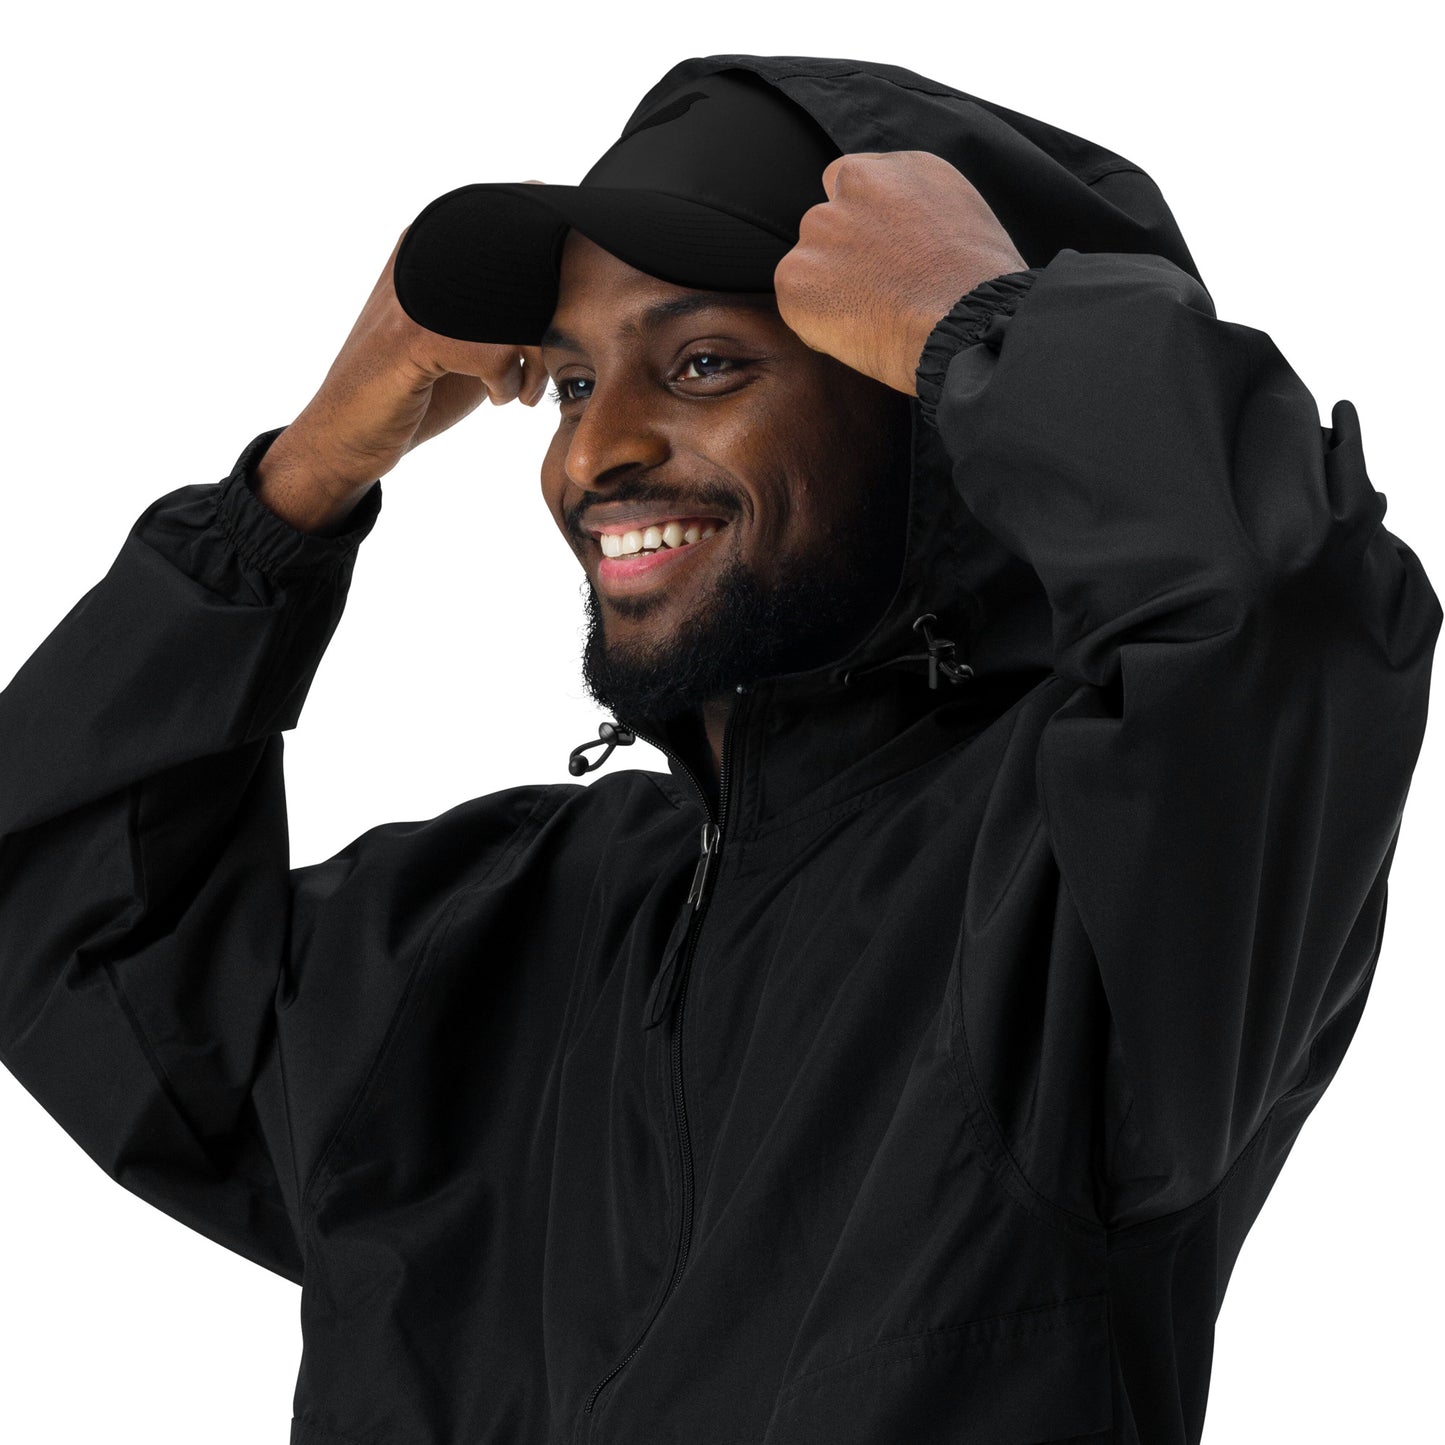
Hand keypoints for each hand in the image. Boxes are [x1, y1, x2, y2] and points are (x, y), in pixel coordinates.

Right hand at [260, 217, 550, 499]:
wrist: (348, 436)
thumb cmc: (416, 389)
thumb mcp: (473, 337)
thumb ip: (511, 307)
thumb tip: (572, 290)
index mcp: (437, 240)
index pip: (520, 226)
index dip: (553, 278)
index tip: (552, 332)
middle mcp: (424, 252)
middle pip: (528, 269)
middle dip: (548, 326)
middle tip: (538, 371)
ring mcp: (417, 294)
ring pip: (519, 312)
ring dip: (534, 360)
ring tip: (521, 388)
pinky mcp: (412, 339)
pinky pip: (496, 352)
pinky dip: (507, 382)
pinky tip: (497, 397)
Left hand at [773, 151, 1027, 394]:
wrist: (966, 321)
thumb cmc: (981, 285)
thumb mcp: (964, 217)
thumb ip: (917, 209)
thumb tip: (901, 234)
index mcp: (897, 166)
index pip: (851, 182)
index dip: (862, 223)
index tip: (878, 254)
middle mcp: (854, 185)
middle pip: (825, 222)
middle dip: (842, 256)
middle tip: (876, 294)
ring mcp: (820, 229)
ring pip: (809, 263)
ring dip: (828, 288)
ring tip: (873, 317)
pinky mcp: (796, 277)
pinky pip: (796, 303)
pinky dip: (816, 324)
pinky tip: (857, 335)